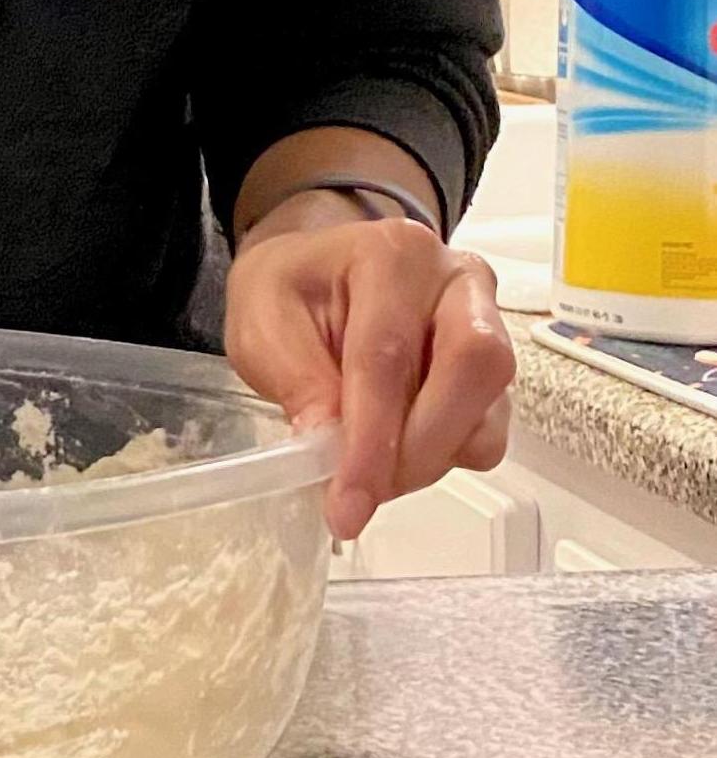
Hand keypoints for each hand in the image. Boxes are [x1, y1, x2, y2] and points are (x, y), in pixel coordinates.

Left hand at [224, 203, 515, 538]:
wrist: (317, 272)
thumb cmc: (291, 291)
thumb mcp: (262, 323)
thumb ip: (296, 379)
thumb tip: (331, 448)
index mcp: (392, 254)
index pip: (389, 354)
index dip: (370, 439)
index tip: (348, 504)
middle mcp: (458, 281)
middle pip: (471, 371)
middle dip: (418, 448)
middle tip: (367, 492)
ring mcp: (488, 323)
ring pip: (488, 410)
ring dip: (430, 458)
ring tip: (371, 467)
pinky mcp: (496, 369)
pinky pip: (489, 429)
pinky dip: (444, 456)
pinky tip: (396, 447)